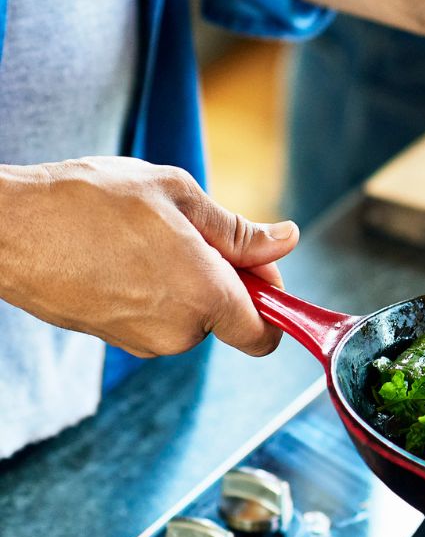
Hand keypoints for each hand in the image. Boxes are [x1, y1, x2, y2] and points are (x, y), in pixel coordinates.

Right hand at [0, 157, 299, 357]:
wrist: (6, 227)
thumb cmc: (90, 201)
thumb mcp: (178, 196)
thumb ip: (238, 230)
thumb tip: (285, 240)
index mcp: (206, 297)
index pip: (266, 335)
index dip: (272, 300)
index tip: (258, 267)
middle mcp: (178, 332)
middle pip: (228, 317)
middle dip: (223, 277)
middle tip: (189, 230)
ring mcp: (141, 340)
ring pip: (190, 314)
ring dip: (185, 280)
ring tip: (144, 236)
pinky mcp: (112, 338)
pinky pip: (155, 316)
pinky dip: (153, 289)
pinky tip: (122, 254)